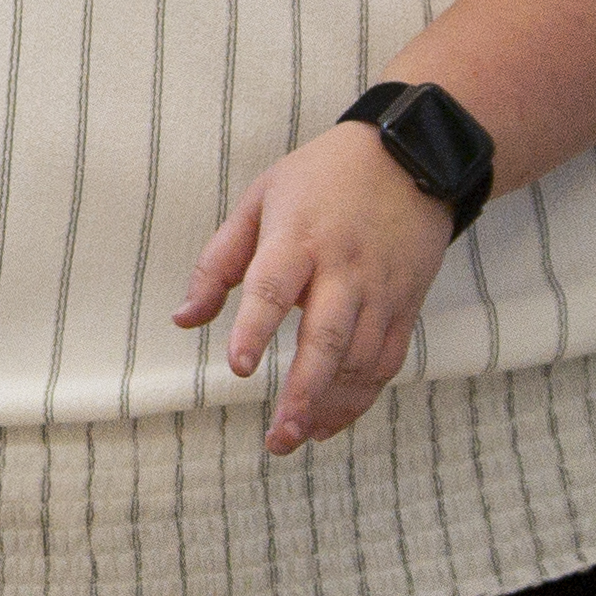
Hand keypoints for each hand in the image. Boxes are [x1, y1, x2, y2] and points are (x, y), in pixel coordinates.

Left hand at [176, 123, 457, 453]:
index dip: (256, 328)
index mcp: (299, 237)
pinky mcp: (405, 306)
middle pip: (327, 338)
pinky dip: (360, 399)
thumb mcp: (260, 200)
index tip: (239, 368)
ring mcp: (380, 291)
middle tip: (278, 434)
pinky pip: (386, 363)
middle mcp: (344, 269)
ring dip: (329, 406)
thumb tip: (183, 319)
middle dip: (303, 392)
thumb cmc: (323, 178)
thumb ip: (218, 263)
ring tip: (294, 436)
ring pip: (360, 361)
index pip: (273, 286)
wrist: (411, 159)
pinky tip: (329, 423)